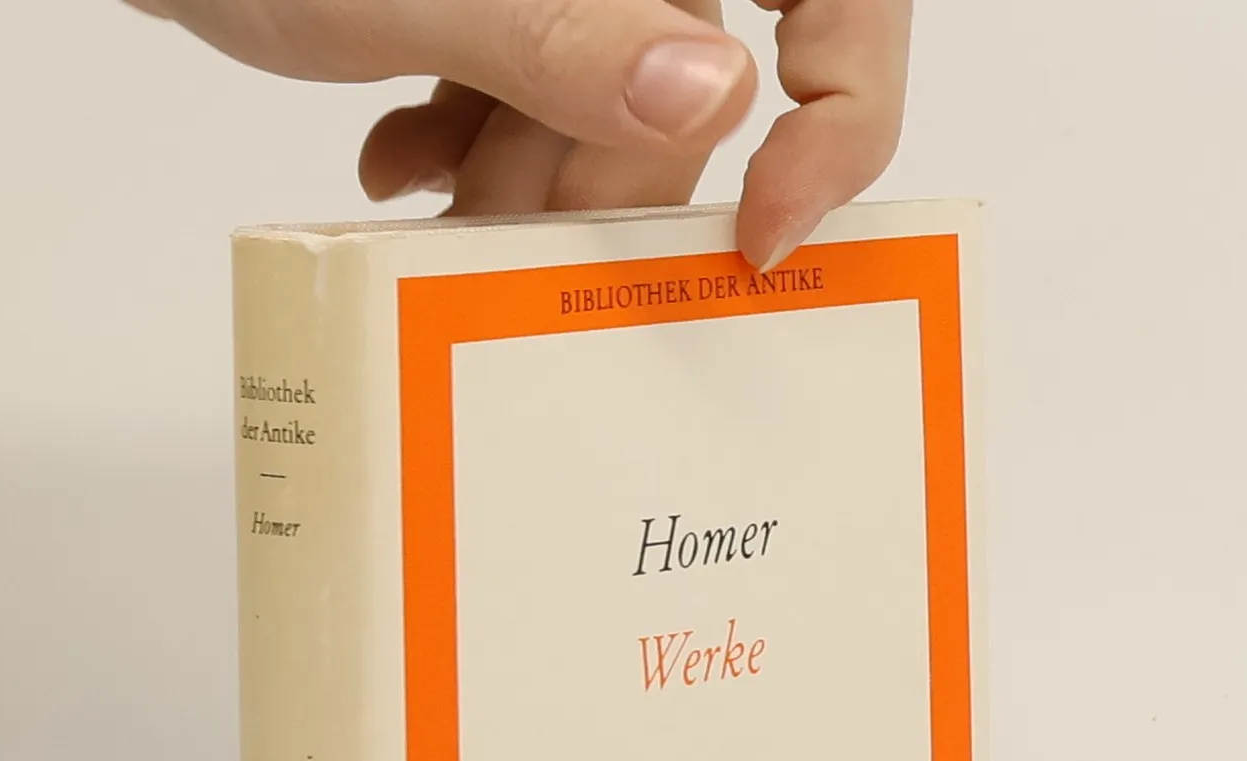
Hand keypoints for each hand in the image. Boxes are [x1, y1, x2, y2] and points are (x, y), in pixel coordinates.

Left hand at [126, 0, 911, 268]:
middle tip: (510, 237)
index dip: (843, 108)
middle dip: (613, 183)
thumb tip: (717, 99)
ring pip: (620, 106)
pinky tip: (403, 157)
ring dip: (533, 182)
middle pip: (711, 82)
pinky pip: (544, 90)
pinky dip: (481, 143)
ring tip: (435, 208)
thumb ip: (567, 38)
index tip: (766, 228)